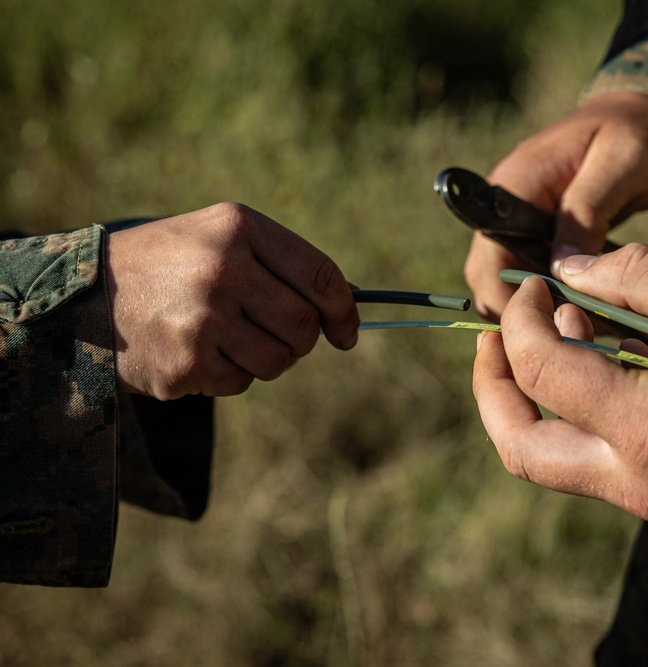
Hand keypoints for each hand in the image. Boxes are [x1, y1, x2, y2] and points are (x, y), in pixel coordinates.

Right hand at [105, 202, 358, 399]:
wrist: (86, 294)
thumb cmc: (169, 266)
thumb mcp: (218, 238)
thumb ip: (280, 264)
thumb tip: (345, 306)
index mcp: (239, 228)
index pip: (321, 275)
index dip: (344, 311)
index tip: (347, 332)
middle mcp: (223, 268)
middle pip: (304, 326)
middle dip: (299, 340)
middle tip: (272, 336)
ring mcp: (204, 317)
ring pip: (279, 361)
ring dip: (263, 360)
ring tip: (225, 340)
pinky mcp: (186, 362)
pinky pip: (241, 383)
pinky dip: (227, 376)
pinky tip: (195, 353)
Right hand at [463, 91, 647, 319]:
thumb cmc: (642, 131)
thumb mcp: (621, 164)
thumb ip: (586, 210)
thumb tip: (559, 269)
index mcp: (517, 183)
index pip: (488, 256)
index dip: (509, 298)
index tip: (550, 326)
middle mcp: (510, 204)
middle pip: (491, 276)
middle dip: (523, 311)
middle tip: (572, 335)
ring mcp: (526, 218)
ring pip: (511, 280)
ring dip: (540, 307)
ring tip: (586, 326)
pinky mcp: (546, 231)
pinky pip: (537, 273)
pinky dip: (556, 295)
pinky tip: (590, 310)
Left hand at [472, 244, 647, 559]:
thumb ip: (632, 276)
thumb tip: (566, 271)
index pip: (541, 371)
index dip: (519, 319)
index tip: (531, 288)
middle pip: (526, 452)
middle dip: (496, 390)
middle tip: (494, 340)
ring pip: (577, 468)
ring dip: (564, 405)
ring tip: (589, 341)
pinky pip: (627, 484)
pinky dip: (614, 432)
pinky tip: (644, 385)